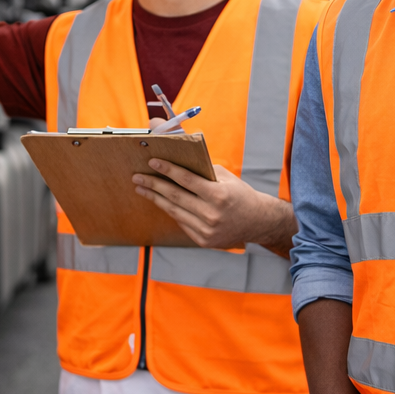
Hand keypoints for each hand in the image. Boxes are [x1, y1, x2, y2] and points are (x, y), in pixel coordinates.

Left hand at [133, 160, 294, 252]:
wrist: (257, 222)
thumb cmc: (239, 193)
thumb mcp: (225, 176)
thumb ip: (203, 167)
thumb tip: (178, 153)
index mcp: (219, 195)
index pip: (187, 180)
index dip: (168, 170)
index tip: (152, 161)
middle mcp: (212, 214)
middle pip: (175, 197)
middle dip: (153, 185)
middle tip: (137, 177)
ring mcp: (207, 230)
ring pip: (174, 211)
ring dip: (156, 198)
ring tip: (142, 188)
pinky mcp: (203, 240)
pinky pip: (181, 222)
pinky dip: (170, 210)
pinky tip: (160, 201)